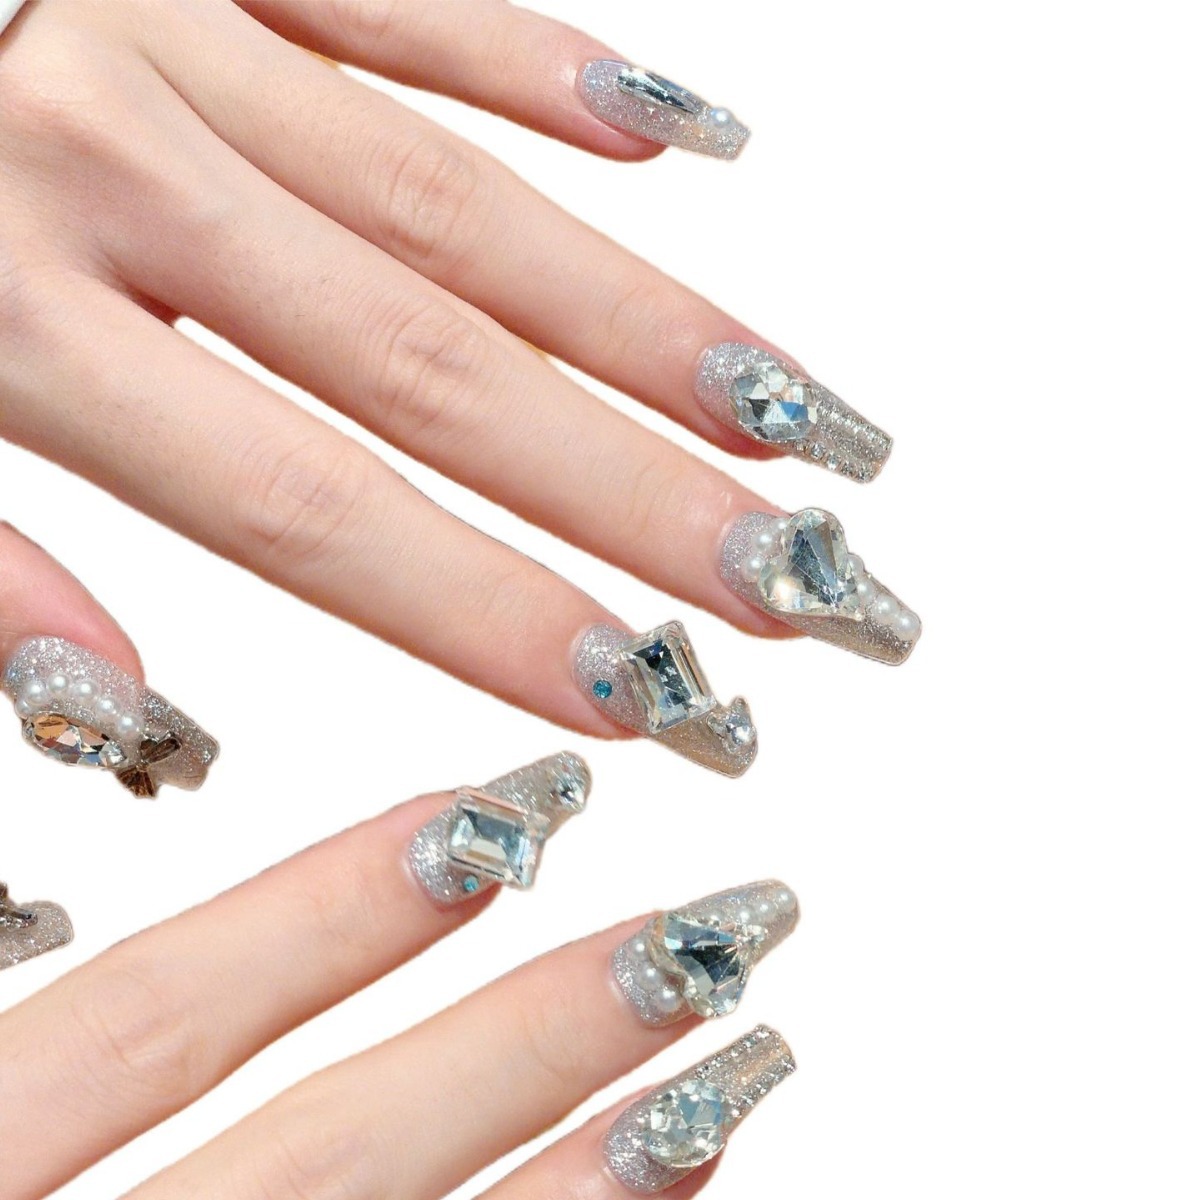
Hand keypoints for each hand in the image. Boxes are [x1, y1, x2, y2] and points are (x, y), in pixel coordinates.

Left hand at [0, 0, 897, 754]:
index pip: (307, 506)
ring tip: (783, 412)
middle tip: (777, 575)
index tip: (625, 688)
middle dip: (628, 488)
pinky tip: (676, 135)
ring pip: (455, 199)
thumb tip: (110, 699)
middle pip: (431, 365)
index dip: (481, 608)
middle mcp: (110, 157)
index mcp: (5, 309)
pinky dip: (541, 61)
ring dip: (641, 319)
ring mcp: (173, 25)